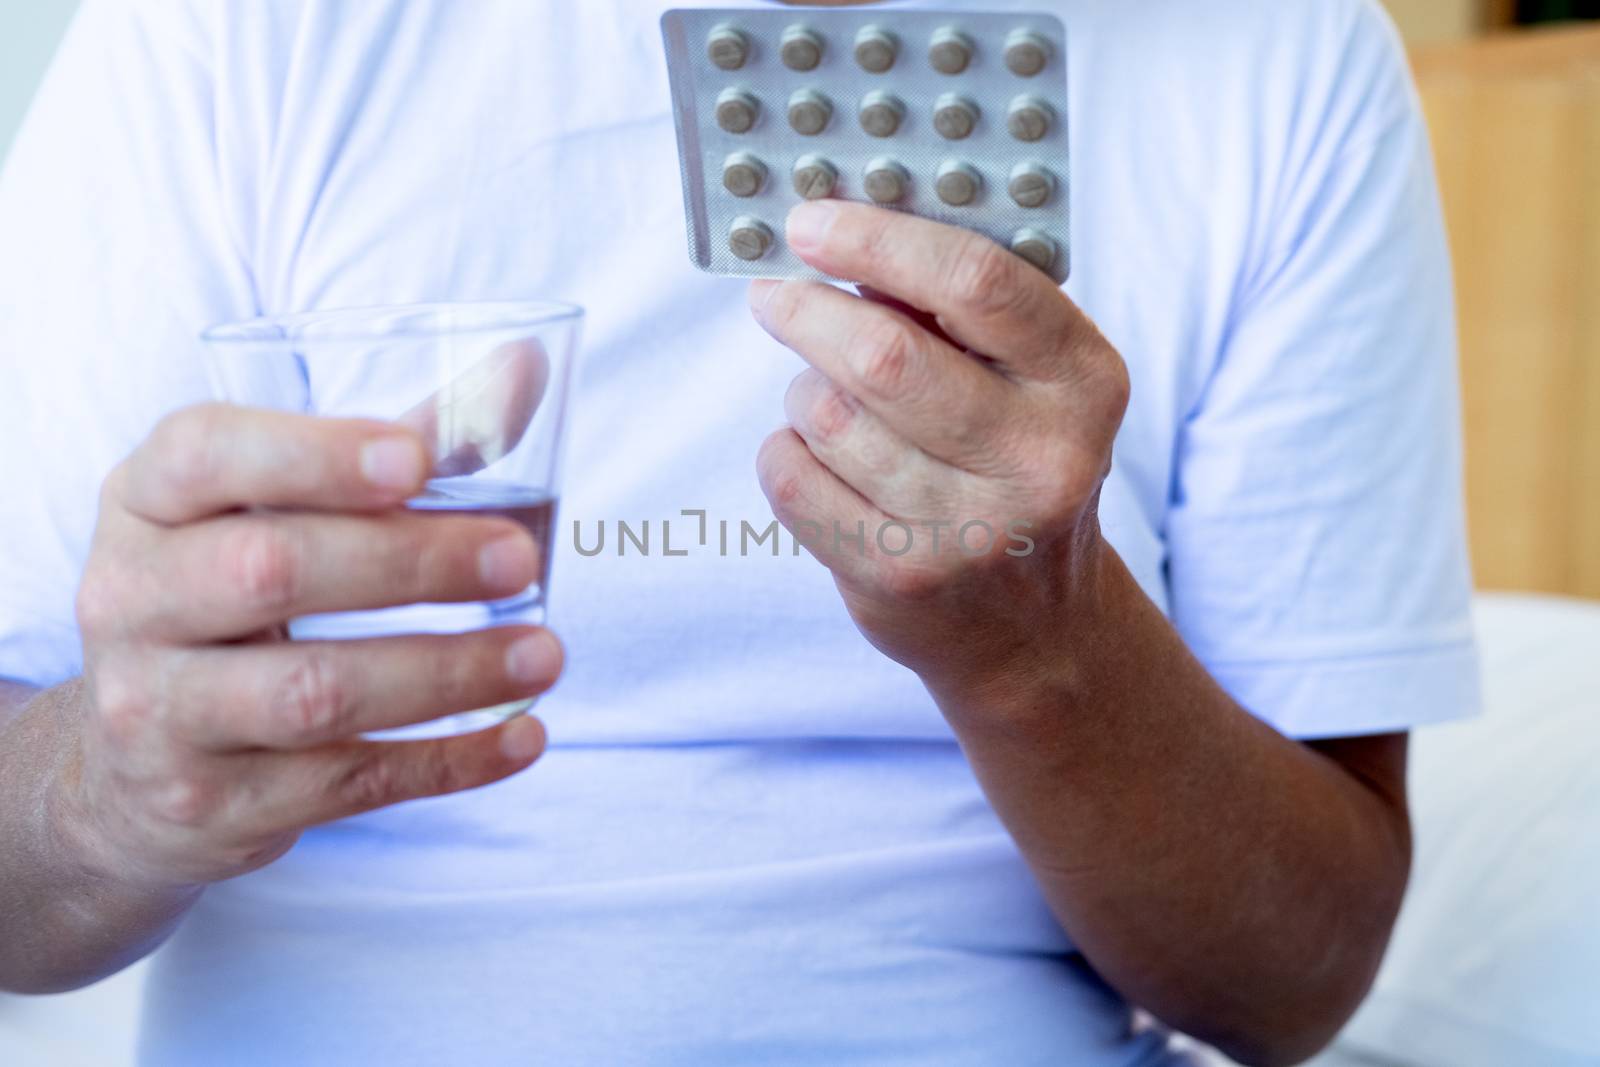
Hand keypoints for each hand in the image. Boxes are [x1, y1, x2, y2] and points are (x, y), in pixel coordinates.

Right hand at [64, 404, 560, 890]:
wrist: (130, 769)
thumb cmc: (237, 598)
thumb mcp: (273, 511)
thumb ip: (400, 444)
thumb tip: (528, 367)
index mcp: (147, 501)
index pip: (207, 456)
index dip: (313, 455)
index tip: (417, 461)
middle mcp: (132, 600)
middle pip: (270, 571)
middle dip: (409, 561)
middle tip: (521, 558)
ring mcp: (159, 712)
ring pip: (312, 693)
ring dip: (447, 671)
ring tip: (547, 653)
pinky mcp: (211, 802)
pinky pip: (346, 784)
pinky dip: (449, 762)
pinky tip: (525, 735)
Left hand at [750, 201, 1129, 693]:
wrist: (1035, 627)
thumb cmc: (1014, 467)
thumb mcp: (1032, 382)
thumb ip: (960, 309)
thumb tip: (841, 233)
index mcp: (1085, 383)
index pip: (976, 282)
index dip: (879, 239)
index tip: (811, 219)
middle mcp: (1039, 459)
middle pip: (884, 355)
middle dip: (808, 311)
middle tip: (775, 295)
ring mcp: (968, 529)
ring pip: (827, 416)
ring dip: (806, 391)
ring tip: (826, 398)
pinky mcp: (899, 578)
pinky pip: (793, 478)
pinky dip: (787, 451)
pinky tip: (822, 459)